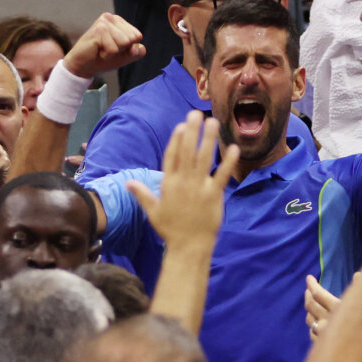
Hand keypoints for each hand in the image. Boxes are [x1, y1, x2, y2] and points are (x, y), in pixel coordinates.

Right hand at [62, 13, 145, 80]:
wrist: (83, 66)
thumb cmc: (102, 59)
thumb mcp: (124, 57)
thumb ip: (136, 52)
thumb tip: (139, 47)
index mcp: (120, 22)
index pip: (137, 36)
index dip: (128, 48)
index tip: (114, 48)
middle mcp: (112, 18)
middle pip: (131, 39)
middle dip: (121, 49)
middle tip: (106, 49)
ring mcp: (104, 22)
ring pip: (124, 43)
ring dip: (113, 52)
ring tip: (102, 50)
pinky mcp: (99, 29)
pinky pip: (114, 49)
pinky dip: (107, 55)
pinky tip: (97, 51)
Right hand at [128, 110, 238, 250]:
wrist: (188, 247)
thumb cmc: (170, 230)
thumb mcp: (153, 211)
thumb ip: (142, 194)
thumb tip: (127, 183)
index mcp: (168, 184)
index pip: (171, 157)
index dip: (177, 140)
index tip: (181, 125)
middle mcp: (183, 182)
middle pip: (187, 152)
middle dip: (191, 131)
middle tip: (196, 114)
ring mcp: (199, 188)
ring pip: (203, 159)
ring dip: (208, 139)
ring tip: (213, 122)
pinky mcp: (214, 196)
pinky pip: (221, 176)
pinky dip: (227, 162)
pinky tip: (233, 148)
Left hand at [304, 274, 339, 340]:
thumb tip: (358, 274)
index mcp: (338, 308)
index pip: (318, 293)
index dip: (311, 284)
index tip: (308, 278)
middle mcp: (328, 321)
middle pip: (311, 305)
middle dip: (308, 295)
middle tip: (308, 290)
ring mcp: (324, 335)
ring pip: (309, 320)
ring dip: (308, 311)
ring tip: (310, 304)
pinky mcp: (323, 346)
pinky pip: (312, 334)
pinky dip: (312, 327)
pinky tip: (315, 324)